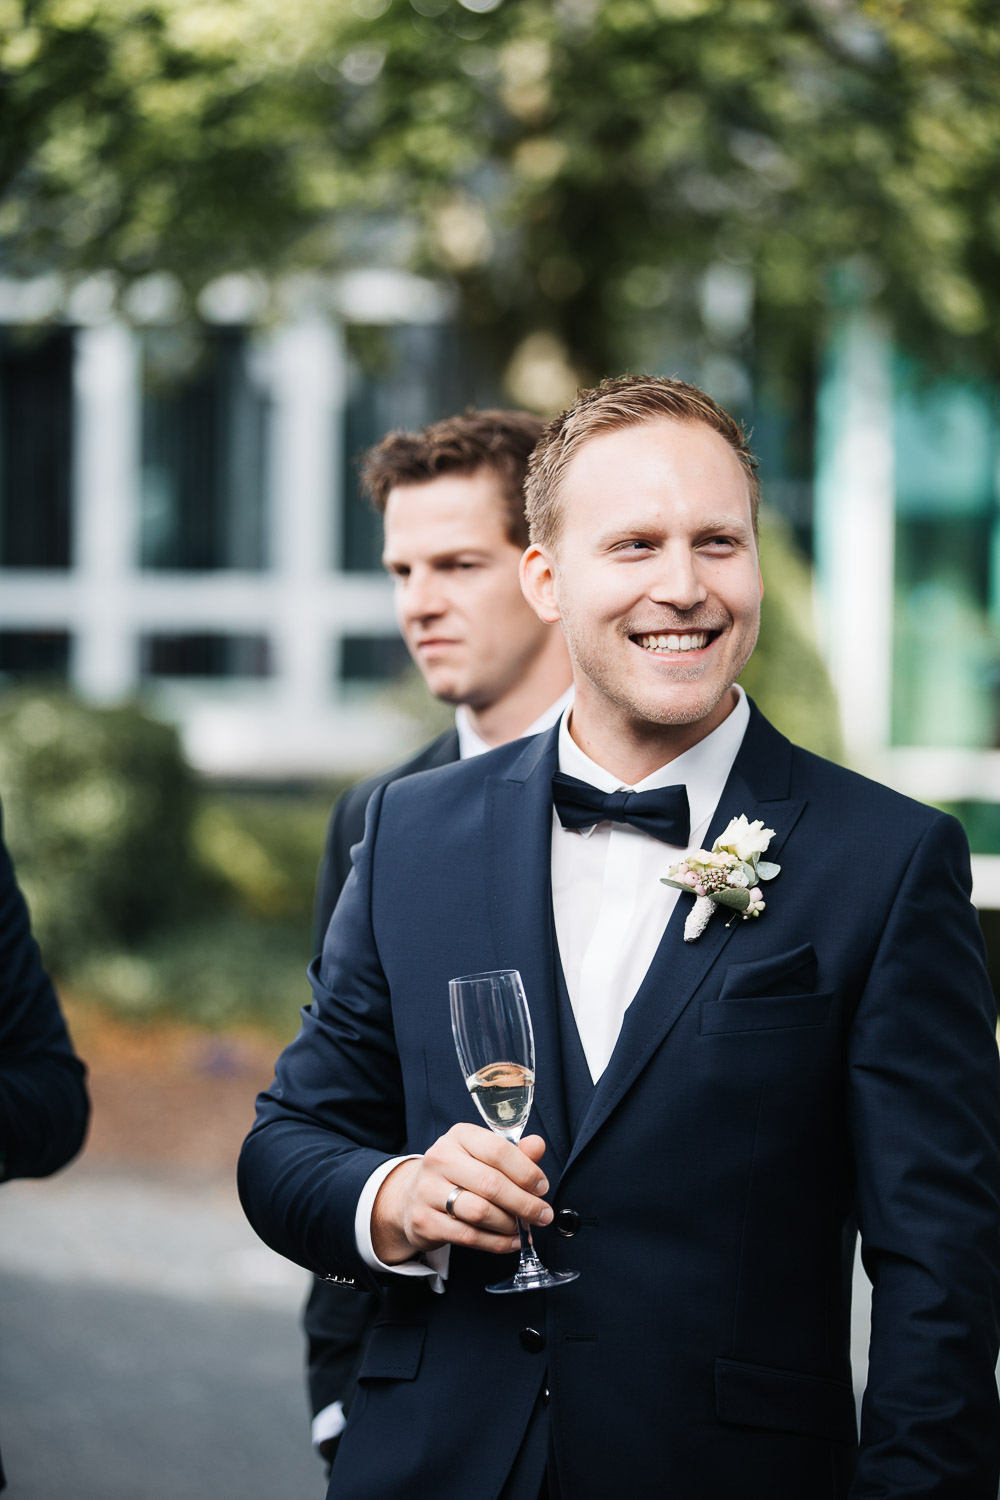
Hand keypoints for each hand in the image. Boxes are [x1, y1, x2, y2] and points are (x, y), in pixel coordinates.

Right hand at [371, 1124, 550, 1264]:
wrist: (413, 1197)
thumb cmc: (458, 1173)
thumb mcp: (483, 1155)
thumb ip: (514, 1152)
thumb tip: (538, 1146)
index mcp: (459, 1136)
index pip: (498, 1150)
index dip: (526, 1171)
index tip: (542, 1187)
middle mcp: (440, 1159)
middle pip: (491, 1184)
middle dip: (524, 1203)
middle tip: (543, 1214)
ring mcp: (428, 1190)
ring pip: (480, 1212)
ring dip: (509, 1224)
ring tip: (523, 1227)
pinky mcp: (425, 1221)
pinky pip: (468, 1236)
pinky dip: (496, 1242)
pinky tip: (510, 1241)